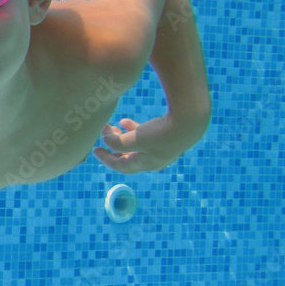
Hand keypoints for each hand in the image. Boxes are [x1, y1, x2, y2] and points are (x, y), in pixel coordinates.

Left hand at [92, 113, 206, 173]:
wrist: (190, 120)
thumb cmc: (161, 133)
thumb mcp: (135, 139)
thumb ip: (118, 143)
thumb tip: (106, 141)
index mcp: (145, 164)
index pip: (121, 166)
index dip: (106, 158)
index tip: (94, 149)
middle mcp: (153, 160)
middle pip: (127, 155)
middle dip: (113, 144)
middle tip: (103, 132)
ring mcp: (160, 148)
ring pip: (135, 144)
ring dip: (122, 136)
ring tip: (112, 125)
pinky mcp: (166, 136)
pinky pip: (145, 136)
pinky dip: (134, 129)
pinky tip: (124, 121)